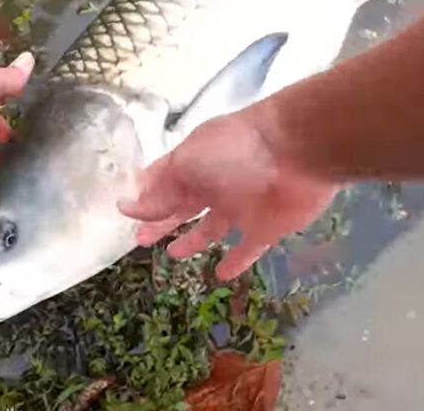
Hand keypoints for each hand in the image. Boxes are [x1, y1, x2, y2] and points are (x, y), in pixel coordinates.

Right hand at [117, 108, 338, 279]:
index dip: (143, 197)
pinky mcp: (266, 227)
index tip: (124, 212)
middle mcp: (214, 184)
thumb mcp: (187, 167)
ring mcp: (241, 206)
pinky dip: (235, 261)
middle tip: (141, 239)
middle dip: (162, 222)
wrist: (298, 151)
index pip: (160, 181)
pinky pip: (247, 248)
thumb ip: (159, 193)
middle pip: (182, 207)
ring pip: (211, 228)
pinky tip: (221, 273)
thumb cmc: (235, 150)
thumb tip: (126, 208)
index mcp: (192, 164)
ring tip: (173, 254)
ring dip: (193, 240)